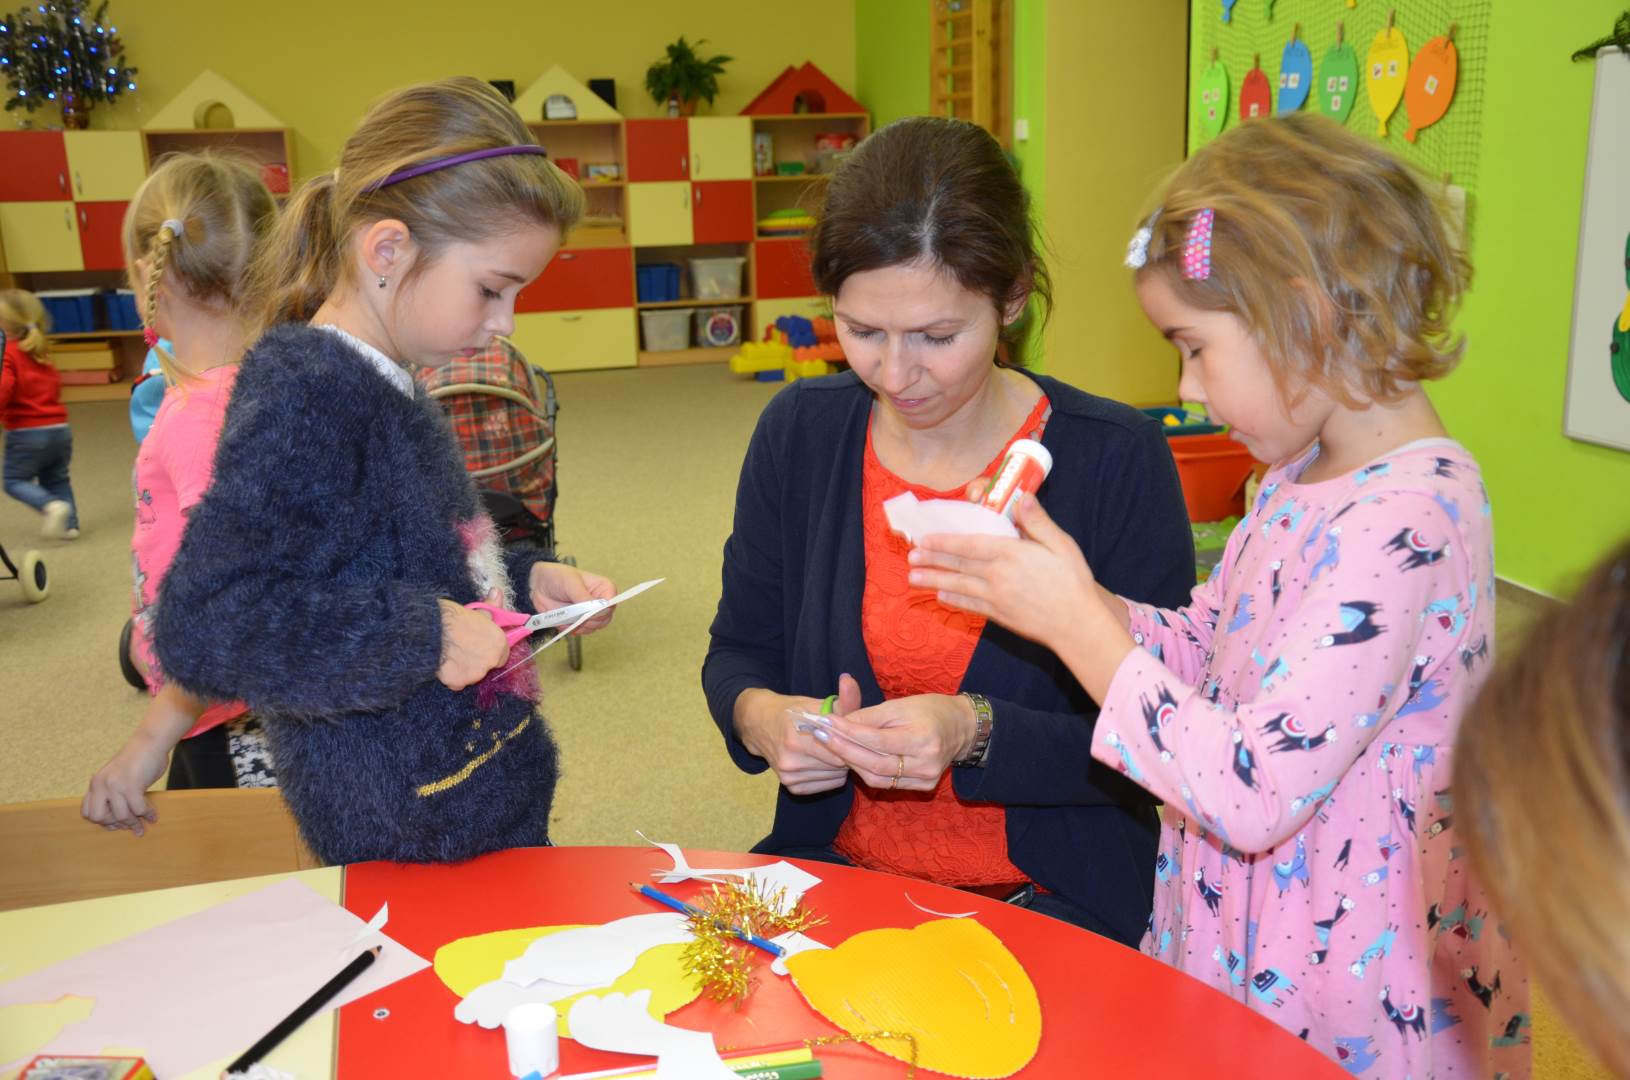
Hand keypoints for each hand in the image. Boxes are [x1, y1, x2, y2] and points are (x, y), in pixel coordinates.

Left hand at [82, 733, 169, 834]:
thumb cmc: (138, 759)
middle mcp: (101, 784)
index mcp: (95, 783)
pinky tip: (153, 816)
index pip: (87, 812)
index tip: (115, 823)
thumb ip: (113, 793)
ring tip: (143, 824)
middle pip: (99, 817)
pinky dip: (147, 814)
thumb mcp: (116, 776)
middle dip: (114, 824)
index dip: (101, 821)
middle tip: (127, 824)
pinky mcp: (132, 785)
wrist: (150, 742)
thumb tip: (120, 818)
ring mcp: (115, 785)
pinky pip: (138, 809)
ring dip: (134, 823)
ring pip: (121, 816)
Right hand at [438, 598, 509, 689]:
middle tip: (462, 648)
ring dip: (464, 669)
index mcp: (498, 642)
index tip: (479, 644)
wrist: (428, 629)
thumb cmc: (451, 617)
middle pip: (486, 666)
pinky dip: (451, 676)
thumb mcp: (474, 609)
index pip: (502, 654)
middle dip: (477, 660)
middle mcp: (490, 660)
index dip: (490, 649)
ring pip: (471, 675)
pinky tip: (443, 663)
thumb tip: (497, 592)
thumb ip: (490, 607)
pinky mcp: (457, 682)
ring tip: (450, 653)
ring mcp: (474, 674)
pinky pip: (456, 683)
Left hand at [529, 562, 617, 634]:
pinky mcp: (579, 622)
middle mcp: (600, 602)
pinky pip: (581, 632)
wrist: (538, 585)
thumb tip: (597, 609)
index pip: (611, 604)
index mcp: (604, 588)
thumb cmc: (556, 577)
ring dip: (579, 625)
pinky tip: (563, 620)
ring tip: (567, 616)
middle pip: (604, 619)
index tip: (587, 612)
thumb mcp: (571, 582)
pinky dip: (571, 628)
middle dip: (589, 620)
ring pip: (593, 628)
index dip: (601, 611)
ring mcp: (590, 613)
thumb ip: (584, 596)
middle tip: (575, 615)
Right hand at [733, 674, 861, 795]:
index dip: (852, 742)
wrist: (758, 724)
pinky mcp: (790, 787)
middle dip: (847, 753)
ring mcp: (789, 776)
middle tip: (846, 741)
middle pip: (839, 765)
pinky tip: (824, 761)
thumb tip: (851, 680)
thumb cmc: (791, 711)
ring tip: (833, 750)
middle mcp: (791, 760)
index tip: (855, 734)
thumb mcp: (816, 703)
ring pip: (834, 777)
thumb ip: (840, 698)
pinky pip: (825, 785)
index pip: (840, 750)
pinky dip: (830, 775)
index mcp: (797, 737)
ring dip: (840, 765)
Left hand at [817, 693, 974, 791]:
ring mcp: (926, 779)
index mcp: (923, 738)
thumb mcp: (899, 705)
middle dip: (843, 749)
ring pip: (877, 778)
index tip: (826, 722)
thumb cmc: (928, 710)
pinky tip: (854, 758)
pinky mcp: (923, 787)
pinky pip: (887, 783)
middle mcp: (926, 763)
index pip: (876, 740)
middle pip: (874, 763)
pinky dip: (867, 771)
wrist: (960, 727)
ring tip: (833, 745)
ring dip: (852, 762)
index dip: (848, 732)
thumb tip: (838, 723)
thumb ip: (869, 716)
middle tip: (821, 735)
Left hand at [908, 495, 1134, 700]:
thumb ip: (1038, 522)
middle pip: (959, 564)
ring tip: (913, 578)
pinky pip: (970, 605)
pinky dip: (953, 600)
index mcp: (1011, 554)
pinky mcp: (999, 616)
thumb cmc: (1073, 581)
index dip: (945, 541)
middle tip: (910, 556)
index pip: (970, 544)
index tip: (926, 538)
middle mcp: (998, 575)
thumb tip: (1021, 497)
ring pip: (958, 586)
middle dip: (932, 560)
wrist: (1077, 625)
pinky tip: (940, 596)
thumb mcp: (1061, 545)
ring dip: (934, 580)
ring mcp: (996, 598)